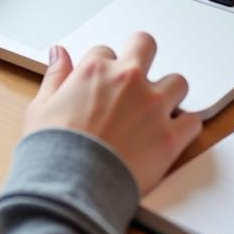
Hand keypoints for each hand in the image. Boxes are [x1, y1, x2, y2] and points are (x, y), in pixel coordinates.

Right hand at [22, 32, 201, 195]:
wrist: (70, 189)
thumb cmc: (53, 152)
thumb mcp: (41, 107)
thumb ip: (55, 76)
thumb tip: (59, 54)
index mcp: (96, 71)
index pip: (105, 51)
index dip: (103, 69)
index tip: (101, 85)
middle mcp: (128, 81)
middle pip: (146, 45)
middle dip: (143, 55)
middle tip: (138, 77)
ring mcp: (153, 107)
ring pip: (178, 82)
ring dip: (169, 93)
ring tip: (158, 111)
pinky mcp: (170, 137)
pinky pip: (193, 121)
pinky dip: (186, 127)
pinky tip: (174, 134)